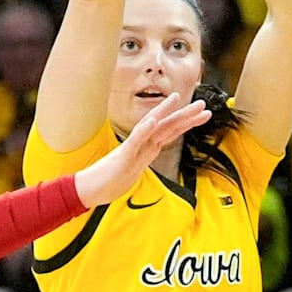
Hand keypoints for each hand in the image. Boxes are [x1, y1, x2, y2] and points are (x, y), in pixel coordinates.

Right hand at [73, 94, 211, 207]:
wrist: (89, 191)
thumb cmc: (109, 181)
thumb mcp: (134, 170)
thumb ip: (143, 158)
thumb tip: (152, 151)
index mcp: (145, 148)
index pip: (169, 132)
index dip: (186, 122)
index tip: (201, 113)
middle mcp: (140, 145)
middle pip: (165, 127)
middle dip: (185, 115)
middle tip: (202, 104)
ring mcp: (132, 149)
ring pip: (152, 129)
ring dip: (165, 114)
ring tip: (177, 100)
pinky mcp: (122, 157)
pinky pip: (134, 142)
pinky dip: (144, 131)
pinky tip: (152, 120)